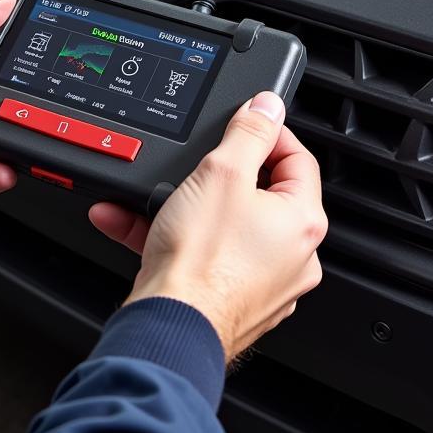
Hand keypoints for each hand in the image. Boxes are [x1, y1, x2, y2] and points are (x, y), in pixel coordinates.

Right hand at [89, 92, 325, 361]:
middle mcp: (292, 258)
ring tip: (147, 198)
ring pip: (221, 227)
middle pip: (257, 195)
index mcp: (303, 223)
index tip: (242, 122)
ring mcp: (262, 285)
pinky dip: (169, 239)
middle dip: (213, 175)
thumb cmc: (201, 261)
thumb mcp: (221, 173)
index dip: (267, 132)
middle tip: (189, 166)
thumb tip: (268, 106)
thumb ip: (249, 133)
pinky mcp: (228, 303)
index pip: (297, 159)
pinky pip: (200, 257)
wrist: (169, 325)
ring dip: (180, 207)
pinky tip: (130, 225)